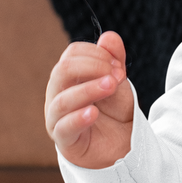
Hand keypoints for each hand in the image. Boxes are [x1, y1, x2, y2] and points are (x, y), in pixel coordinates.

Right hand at [44, 31, 134, 168]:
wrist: (124, 145)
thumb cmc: (115, 112)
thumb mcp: (118, 82)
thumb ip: (114, 60)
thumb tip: (109, 37)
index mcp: (69, 77)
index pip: (72, 54)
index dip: (96, 54)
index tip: (118, 65)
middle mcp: (58, 94)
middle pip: (62, 71)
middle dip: (92, 68)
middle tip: (116, 76)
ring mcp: (57, 117)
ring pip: (63, 99)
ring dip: (89, 89)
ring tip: (111, 86)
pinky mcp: (64, 140)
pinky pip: (64, 127)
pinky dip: (78, 118)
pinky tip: (92, 113)